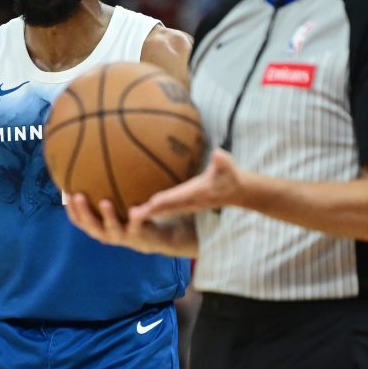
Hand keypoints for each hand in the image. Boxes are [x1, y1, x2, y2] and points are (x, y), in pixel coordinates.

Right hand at [67, 194, 168, 254]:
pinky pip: (136, 224)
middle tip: (77, 196)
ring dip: (108, 215)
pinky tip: (135, 208)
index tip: (65, 193)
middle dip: (83, 211)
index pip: (78, 220)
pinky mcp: (137, 234)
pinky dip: (135, 217)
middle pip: (90, 224)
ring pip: (112, 226)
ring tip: (105, 202)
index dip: (70, 209)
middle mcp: (105, 233)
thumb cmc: (126, 217)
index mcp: (96, 227)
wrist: (150, 238)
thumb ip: (101, 193)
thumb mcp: (113, 206)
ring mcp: (121, 235)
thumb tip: (88, 168)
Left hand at [127, 149, 243, 223]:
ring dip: (148, 214)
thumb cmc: (230, 175)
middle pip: (166, 208)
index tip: (151, 202)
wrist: (236, 191)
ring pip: (163, 211)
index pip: (179, 197)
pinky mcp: (183, 205)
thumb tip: (218, 154)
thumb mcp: (229, 167)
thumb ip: (222, 162)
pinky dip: (152, 210)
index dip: (166, 200)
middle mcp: (189, 202)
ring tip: (131, 214)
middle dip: (150, 212)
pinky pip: (165, 209)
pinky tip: (138, 208)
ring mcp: (186, 205)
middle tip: (132, 214)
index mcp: (197, 192)